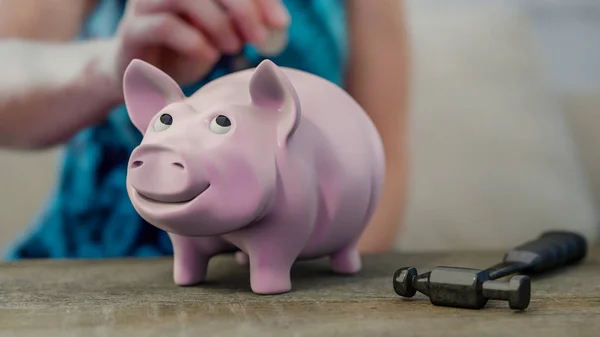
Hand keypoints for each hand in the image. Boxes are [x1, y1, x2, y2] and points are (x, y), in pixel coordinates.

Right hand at [105, 0, 290, 89]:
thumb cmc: (188, 50)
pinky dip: (193, 42)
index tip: (282, 23)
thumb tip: (278, 23)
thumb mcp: (221, 32)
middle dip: (243, 8)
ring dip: (218, 24)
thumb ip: (243, 22)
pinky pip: (165, 25)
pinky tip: (207, 56)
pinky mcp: (133, 29)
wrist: (144, 76)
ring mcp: (145, 3)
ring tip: (232, 48)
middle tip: (259, 37)